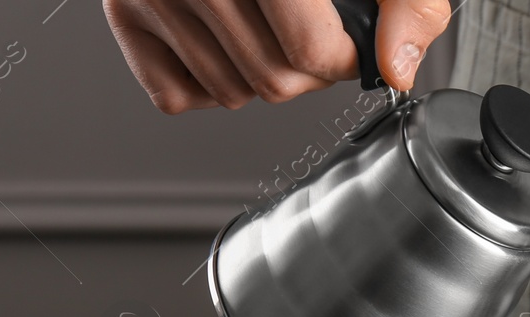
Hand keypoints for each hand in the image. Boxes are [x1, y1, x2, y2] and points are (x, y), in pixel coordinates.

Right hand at [103, 0, 452, 112]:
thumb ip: (407, 4)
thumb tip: (397, 66)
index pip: (312, 52)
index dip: (346, 58)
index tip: (349, 40)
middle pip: (275, 81)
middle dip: (306, 70)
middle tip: (308, 30)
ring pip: (230, 94)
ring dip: (258, 74)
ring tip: (263, 25)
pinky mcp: (122, 12)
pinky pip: (176, 94)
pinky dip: (206, 80)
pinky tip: (222, 35)